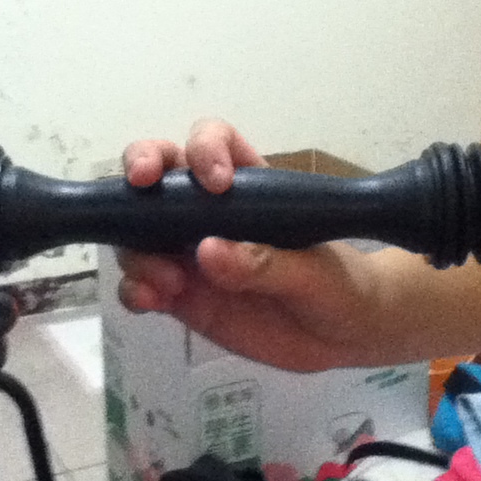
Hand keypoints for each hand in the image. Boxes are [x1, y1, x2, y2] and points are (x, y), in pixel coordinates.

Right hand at [119, 119, 386, 371]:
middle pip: (160, 171)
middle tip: (142, 184)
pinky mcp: (179, 296)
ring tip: (166, 282)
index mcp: (249, 186)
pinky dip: (134, 290)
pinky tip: (149, 302)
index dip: (205, 148)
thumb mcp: (315, 274)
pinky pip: (141, 286)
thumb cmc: (340, 285)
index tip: (215, 181)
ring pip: (138, 231)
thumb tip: (208, 251)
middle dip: (142, 166)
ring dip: (138, 248)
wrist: (345, 337)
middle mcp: (209, 212)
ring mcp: (189, 253)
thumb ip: (265, 263)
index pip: (214, 143)